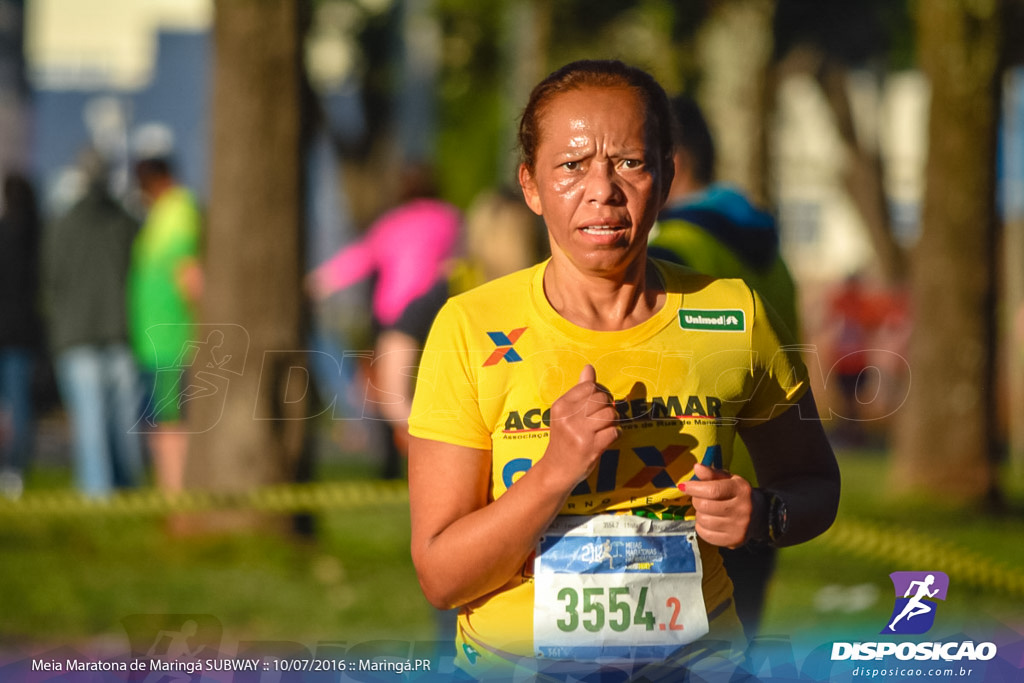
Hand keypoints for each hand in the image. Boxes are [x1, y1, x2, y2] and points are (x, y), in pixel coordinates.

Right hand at [541, 364, 618, 491]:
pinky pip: (614, 432)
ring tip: (605, 428)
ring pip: (610, 414)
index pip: (589, 386)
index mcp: (561, 405)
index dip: (599, 393)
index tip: (597, 404)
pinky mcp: (590, 447)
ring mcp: (579, 432)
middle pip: (601, 399)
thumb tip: (589, 368)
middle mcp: (568, 417)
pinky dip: (615, 435)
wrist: (556, 470)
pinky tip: (606, 439)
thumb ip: (579, 390)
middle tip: (602, 418)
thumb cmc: (563, 439)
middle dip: (607, 407)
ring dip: (613, 421)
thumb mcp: (565, 413)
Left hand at [681, 463, 753, 547]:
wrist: (760, 515)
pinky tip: (708, 521)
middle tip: (700, 498)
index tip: (684, 486)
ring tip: (706, 510)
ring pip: (703, 521)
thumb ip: (712, 473)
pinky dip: (701, 527)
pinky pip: (706, 535)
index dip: (694, 488)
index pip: (713, 490)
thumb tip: (696, 467)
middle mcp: (743, 509)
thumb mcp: (728, 480)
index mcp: (741, 490)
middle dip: (696, 500)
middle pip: (705, 506)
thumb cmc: (738, 494)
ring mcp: (739, 528)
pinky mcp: (734, 541)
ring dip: (699, 514)